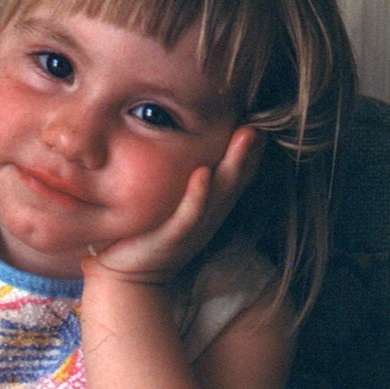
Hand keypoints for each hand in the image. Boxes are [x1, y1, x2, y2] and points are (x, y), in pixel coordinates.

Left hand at [82, 126, 261, 285]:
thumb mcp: (170, 198)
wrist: (126, 273)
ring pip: (220, 192)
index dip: (252, 147)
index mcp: (210, 203)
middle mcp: (208, 214)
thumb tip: (180, 129)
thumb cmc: (147, 229)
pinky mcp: (172, 239)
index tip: (263, 115)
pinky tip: (203, 174)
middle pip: (236, 178)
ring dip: (234, 164)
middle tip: (262, 121)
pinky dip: (198, 196)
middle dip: (250, 150)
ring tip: (246, 136)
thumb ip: (180, 169)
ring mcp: (193, 226)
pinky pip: (189, 216)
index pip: (237, 171)